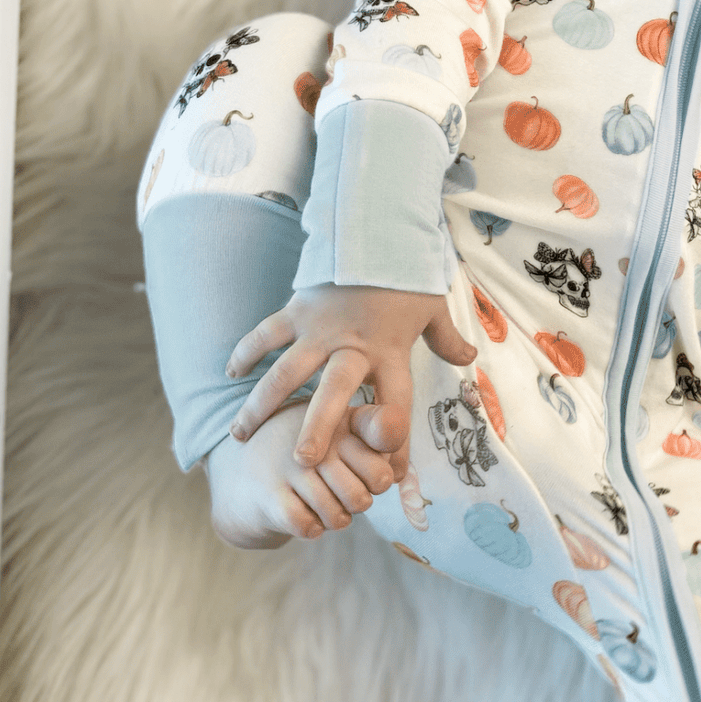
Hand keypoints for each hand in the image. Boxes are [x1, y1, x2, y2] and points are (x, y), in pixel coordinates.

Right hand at [205, 397, 399, 547]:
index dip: (380, 482)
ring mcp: (288, 465)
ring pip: (336, 515)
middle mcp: (313, 437)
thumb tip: (399, 475)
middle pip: (362, 496)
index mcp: (337, 418)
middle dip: (359, 505)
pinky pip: (307, 526)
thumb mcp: (340, 431)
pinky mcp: (269, 494)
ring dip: (336, 520)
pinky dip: (312, 529)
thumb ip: (376, 439)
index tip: (369, 477)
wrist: (241, 466)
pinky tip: (307, 516)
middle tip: (349, 496)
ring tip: (329, 507)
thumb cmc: (309, 450)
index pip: (380, 466)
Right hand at [224, 284, 476, 487]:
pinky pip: (268, 333)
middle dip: (317, 429)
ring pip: (287, 372)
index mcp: (390, 352)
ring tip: (240, 435)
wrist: (378, 229)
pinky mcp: (298, 308)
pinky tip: (230, 372)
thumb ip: (447, 339)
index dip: (395, 439)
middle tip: (302, 462)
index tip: (392, 473)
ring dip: (262, 404)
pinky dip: (248, 350)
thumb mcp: (433, 307)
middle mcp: (353, 346)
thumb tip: (470, 357)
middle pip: (333, 394)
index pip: (395, 403)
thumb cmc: (406, 275)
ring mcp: (321, 328)